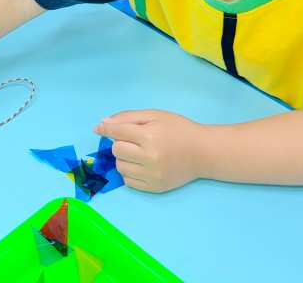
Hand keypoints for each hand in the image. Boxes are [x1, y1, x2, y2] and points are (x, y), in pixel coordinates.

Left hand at [94, 109, 208, 192]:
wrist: (204, 152)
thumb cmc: (179, 129)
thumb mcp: (155, 115)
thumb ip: (128, 117)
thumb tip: (104, 123)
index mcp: (149, 137)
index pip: (117, 133)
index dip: (105, 129)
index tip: (98, 128)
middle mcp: (149, 158)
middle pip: (117, 150)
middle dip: (120, 142)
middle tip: (134, 140)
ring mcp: (152, 175)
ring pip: (120, 167)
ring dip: (124, 159)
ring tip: (138, 153)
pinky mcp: (155, 188)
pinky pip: (129, 182)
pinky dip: (130, 173)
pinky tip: (141, 165)